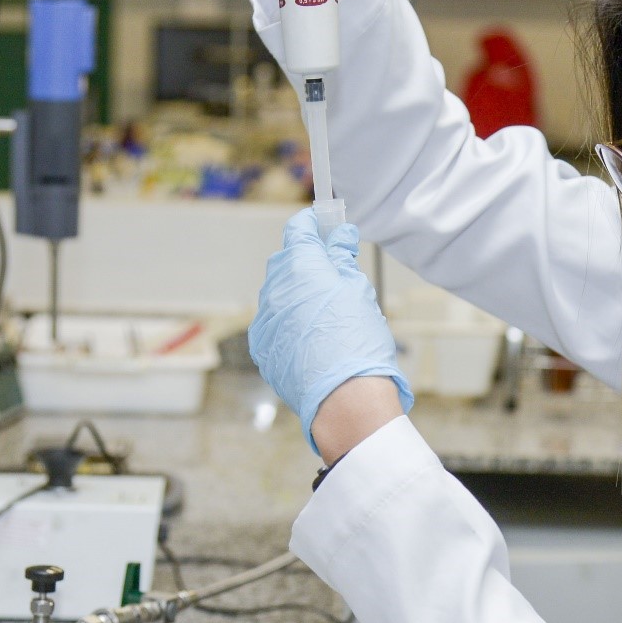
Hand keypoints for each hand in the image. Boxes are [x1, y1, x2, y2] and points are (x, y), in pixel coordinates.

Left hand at [249, 209, 413, 454]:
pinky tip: (312, 334)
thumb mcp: (358, 293)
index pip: (298, 231)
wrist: (344, 399)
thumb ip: (343, 260)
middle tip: (334, 268)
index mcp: (299, 267)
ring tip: (326, 309)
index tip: (325, 223)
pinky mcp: (262, 347)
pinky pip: (274, 322)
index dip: (313, 224)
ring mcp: (265, 320)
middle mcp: (274, 289)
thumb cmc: (357, 343)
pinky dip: (289, 320)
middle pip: (286, 261)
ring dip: (297, 292)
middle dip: (305, 259)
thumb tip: (340, 237)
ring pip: (279, 293)